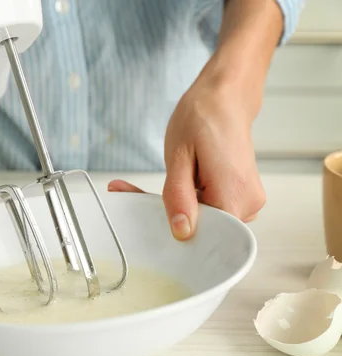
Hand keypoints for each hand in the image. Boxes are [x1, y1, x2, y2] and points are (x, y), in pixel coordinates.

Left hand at [108, 74, 265, 240]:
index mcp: (234, 195)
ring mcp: (247, 202)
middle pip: (203, 228)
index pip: (202, 234)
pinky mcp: (241, 196)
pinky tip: (180, 180)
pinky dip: (190, 199)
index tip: (143, 208)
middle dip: (169, 213)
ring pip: (205, 219)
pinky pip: (211, 208)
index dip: (171, 227)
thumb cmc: (203, 117)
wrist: (226, 97)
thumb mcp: (179, 156)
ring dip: (179, 204)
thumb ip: (179, 196)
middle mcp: (248, 204)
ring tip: (162, 179)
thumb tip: (182, 231)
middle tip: (131, 191)